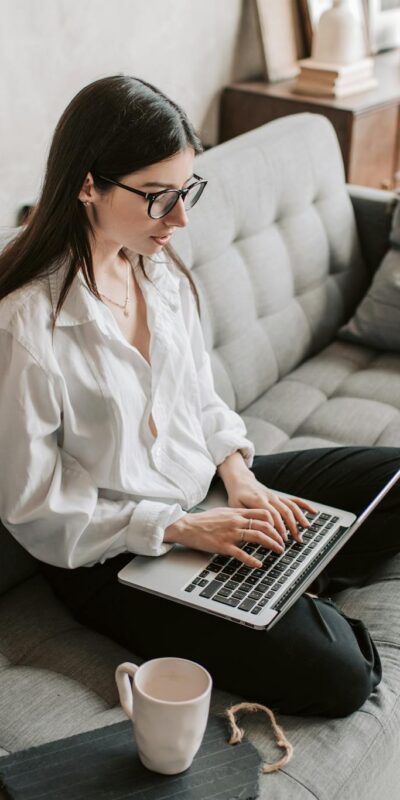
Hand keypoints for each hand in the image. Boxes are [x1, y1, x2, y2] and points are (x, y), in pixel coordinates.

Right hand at [164, 507, 287, 568]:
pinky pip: (241, 554)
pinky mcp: (224, 546)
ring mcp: (231, 534)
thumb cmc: (204, 520)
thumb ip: (238, 515)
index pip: (263, 513)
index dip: (276, 521)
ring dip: (271, 544)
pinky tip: (259, 564)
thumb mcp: (224, 512)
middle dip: (278, 535)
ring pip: (257, 537)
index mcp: (237, 513)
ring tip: (278, 550)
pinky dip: (252, 560)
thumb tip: (250, 518)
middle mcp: (236, 521)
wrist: (188, 526)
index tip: (281, 529)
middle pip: (264, 525)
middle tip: (283, 543)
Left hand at [225, 473, 317, 543]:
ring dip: (300, 518)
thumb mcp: (235, 506)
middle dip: (292, 526)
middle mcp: (270, 497)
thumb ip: (245, 516)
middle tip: (296, 539)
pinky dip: (304, 506)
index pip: (272, 514)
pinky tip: (313, 512)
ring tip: (305, 529)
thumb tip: (253, 529)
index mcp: (258, 500)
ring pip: (291, 507)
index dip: (278, 527)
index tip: (281, 539)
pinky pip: (294, 500)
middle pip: (284, 511)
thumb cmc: (237, 495)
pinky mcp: (279, 497)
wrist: (240, 480)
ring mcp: (276, 497)